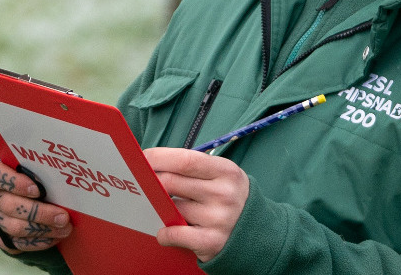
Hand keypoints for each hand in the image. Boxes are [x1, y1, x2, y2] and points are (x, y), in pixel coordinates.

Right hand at [0, 160, 71, 253]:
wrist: (32, 203)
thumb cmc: (37, 181)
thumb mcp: (37, 172)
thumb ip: (42, 173)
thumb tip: (61, 181)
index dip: (14, 183)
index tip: (38, 189)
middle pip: (8, 205)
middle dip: (39, 212)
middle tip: (63, 216)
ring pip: (14, 227)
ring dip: (43, 229)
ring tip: (65, 228)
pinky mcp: (1, 238)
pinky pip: (19, 244)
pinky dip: (40, 242)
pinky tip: (55, 237)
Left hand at [145, 147, 248, 262]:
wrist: (259, 233)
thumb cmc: (228, 197)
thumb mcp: (221, 175)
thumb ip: (192, 168)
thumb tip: (150, 163)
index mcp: (226, 171)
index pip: (184, 160)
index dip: (158, 158)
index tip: (141, 159)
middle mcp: (224, 194)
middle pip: (172, 182)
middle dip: (152, 182)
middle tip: (143, 184)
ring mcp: (219, 219)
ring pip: (172, 207)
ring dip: (162, 209)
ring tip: (166, 208)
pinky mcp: (213, 242)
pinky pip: (176, 234)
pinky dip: (164, 233)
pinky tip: (164, 232)